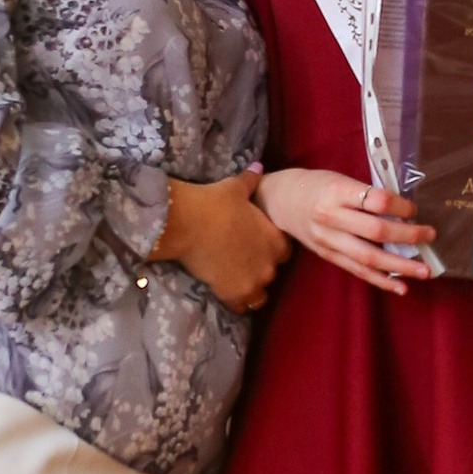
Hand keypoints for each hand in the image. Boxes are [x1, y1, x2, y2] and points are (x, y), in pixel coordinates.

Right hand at [154, 172, 287, 314]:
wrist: (188, 222)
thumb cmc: (215, 202)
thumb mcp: (236, 188)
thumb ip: (251, 180)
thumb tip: (259, 166)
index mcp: (276, 240)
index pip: (284, 251)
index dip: (271, 246)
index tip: (257, 242)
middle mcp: (270, 265)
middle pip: (272, 272)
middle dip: (260, 267)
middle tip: (241, 258)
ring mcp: (252, 283)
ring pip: (259, 295)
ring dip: (250, 287)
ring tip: (234, 277)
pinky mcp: (232, 294)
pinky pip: (241, 307)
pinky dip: (235, 301)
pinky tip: (224, 290)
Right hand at [258, 168, 432, 297]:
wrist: (281, 201)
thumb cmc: (318, 186)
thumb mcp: (341, 179)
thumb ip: (367, 194)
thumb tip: (405, 211)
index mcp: (337, 191)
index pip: (376, 200)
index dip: (401, 205)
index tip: (414, 209)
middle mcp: (331, 217)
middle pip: (376, 231)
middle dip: (408, 235)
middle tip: (430, 235)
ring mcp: (329, 240)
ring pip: (369, 257)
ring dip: (400, 266)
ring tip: (424, 271)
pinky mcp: (328, 256)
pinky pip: (358, 271)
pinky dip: (381, 280)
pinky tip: (401, 287)